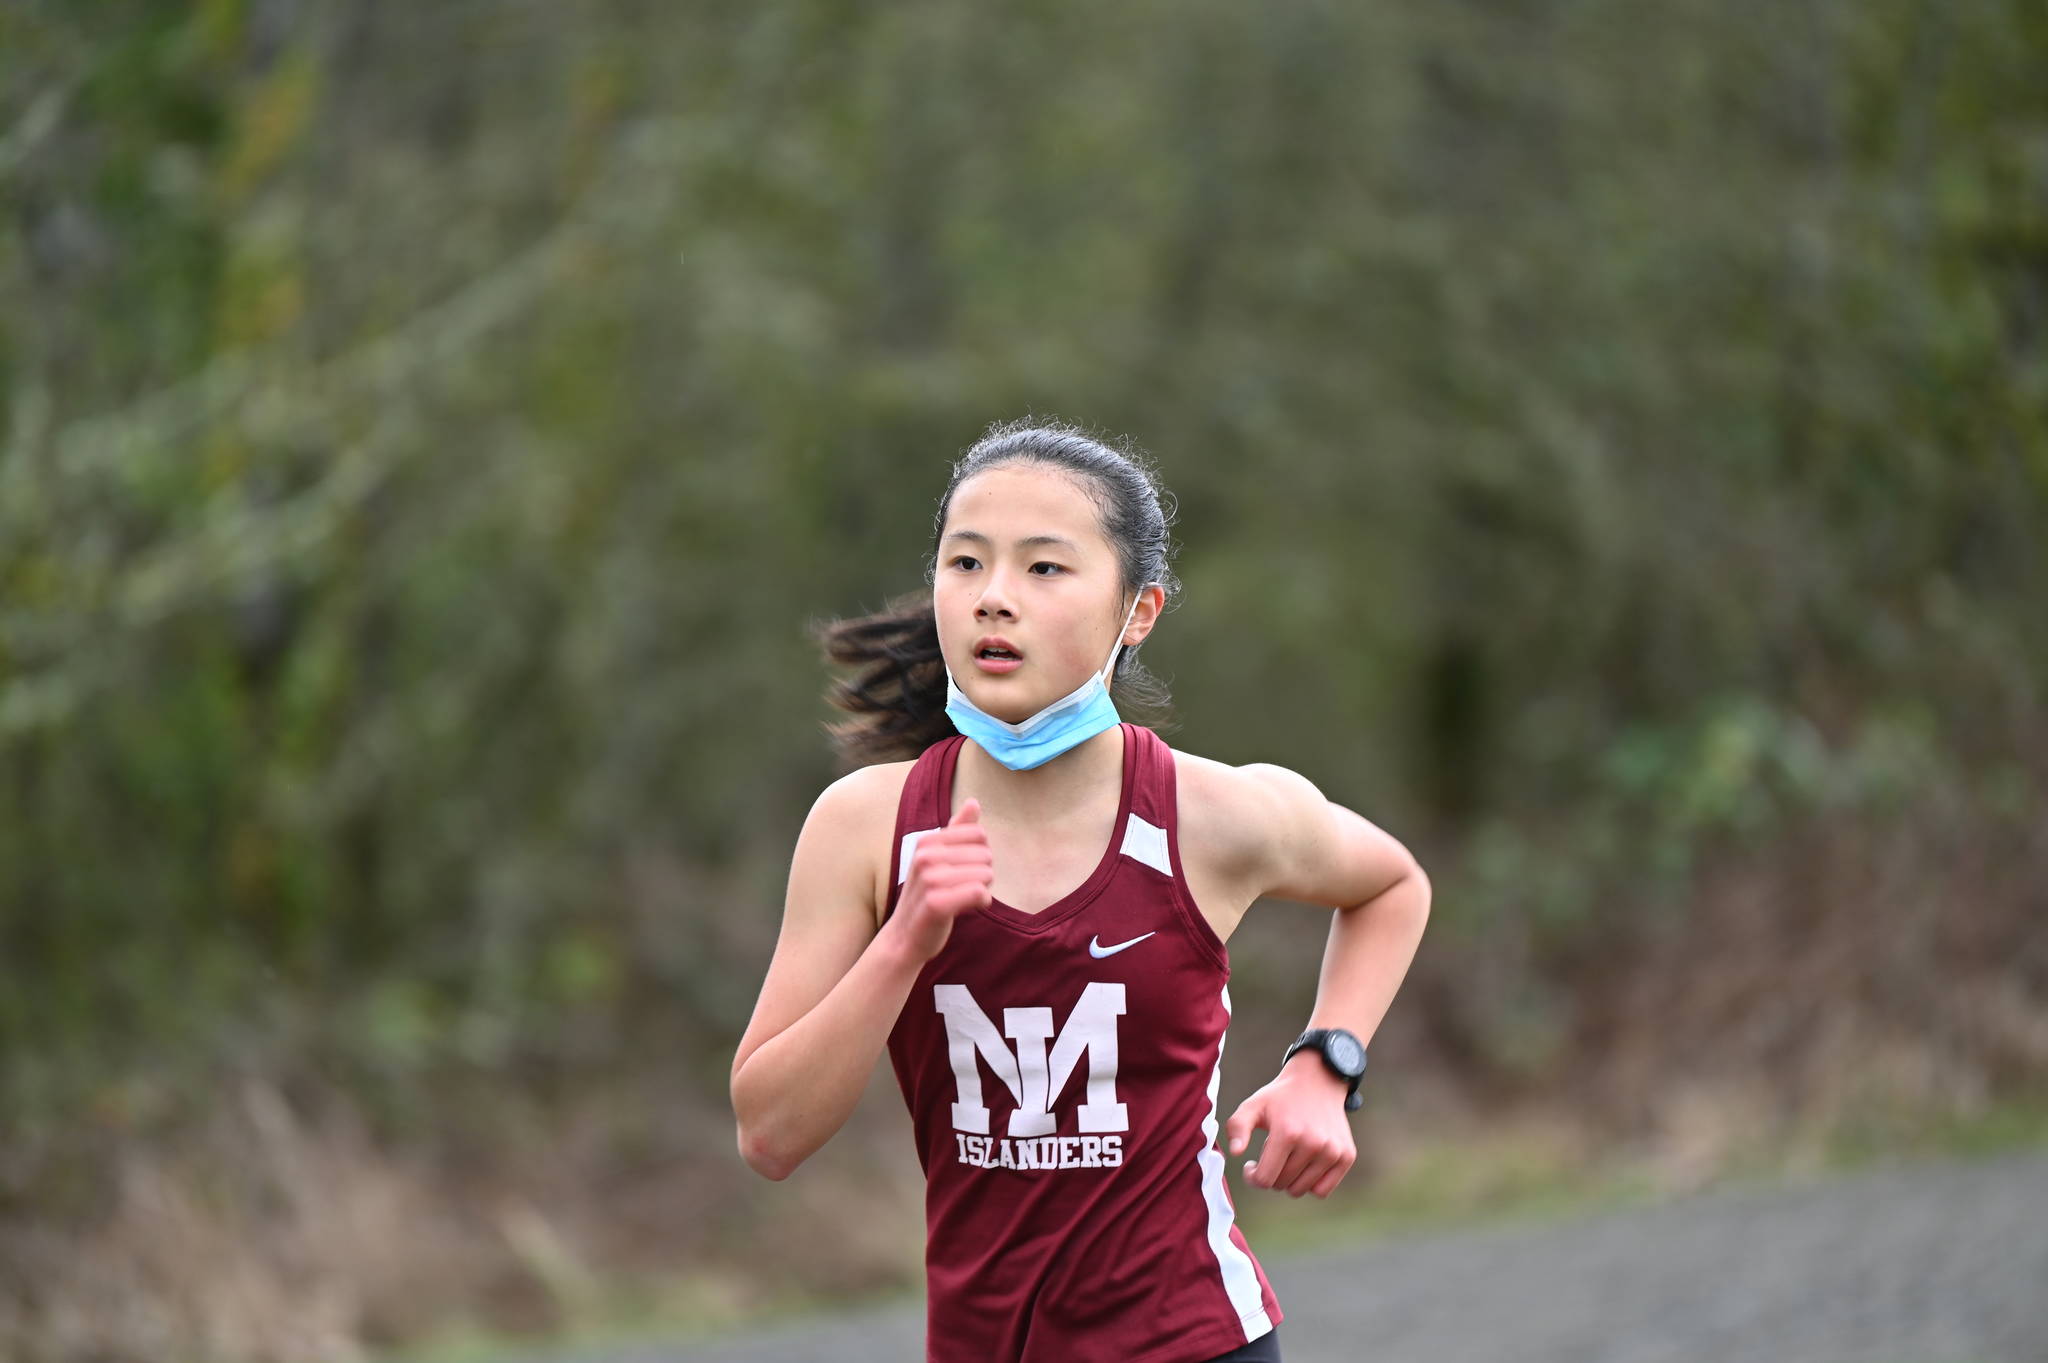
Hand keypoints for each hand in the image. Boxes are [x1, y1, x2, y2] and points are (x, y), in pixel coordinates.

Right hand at [885, 798, 993, 962]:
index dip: (981, 854)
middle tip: (964, 888)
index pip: (979, 834)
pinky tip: (968, 909)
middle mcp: (925, 856)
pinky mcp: (936, 904)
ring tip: (963, 899)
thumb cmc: (926, 895)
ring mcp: (929, 880)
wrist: (904, 937)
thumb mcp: (938, 858)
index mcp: (926, 841)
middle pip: (985, 854)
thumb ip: (958, 830)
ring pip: (985, 874)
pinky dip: (981, 902)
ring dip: (983, 889)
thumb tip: (974, 802)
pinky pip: (978, 893)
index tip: (965, 869)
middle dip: (984, 873)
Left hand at [1222, 1056, 1357, 1198]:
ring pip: (1300, 1190)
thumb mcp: (1253, 1106)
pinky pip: (1322, 1190)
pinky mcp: (1346, 1155)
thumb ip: (1237, 1127)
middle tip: (1272, 1153)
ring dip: (1289, 1179)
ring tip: (1288, 1155)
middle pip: (1281, 1185)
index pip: (1264, 1179)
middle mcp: (1314, 1143)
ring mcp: (1333, 1150)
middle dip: (1271, 1173)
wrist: (1318, 1080)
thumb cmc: (1280, 1098)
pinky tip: (1303, 1165)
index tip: (1251, 1165)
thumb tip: (1235, 1153)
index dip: (1252, 1177)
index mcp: (1288, 1132)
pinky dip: (1310, 1184)